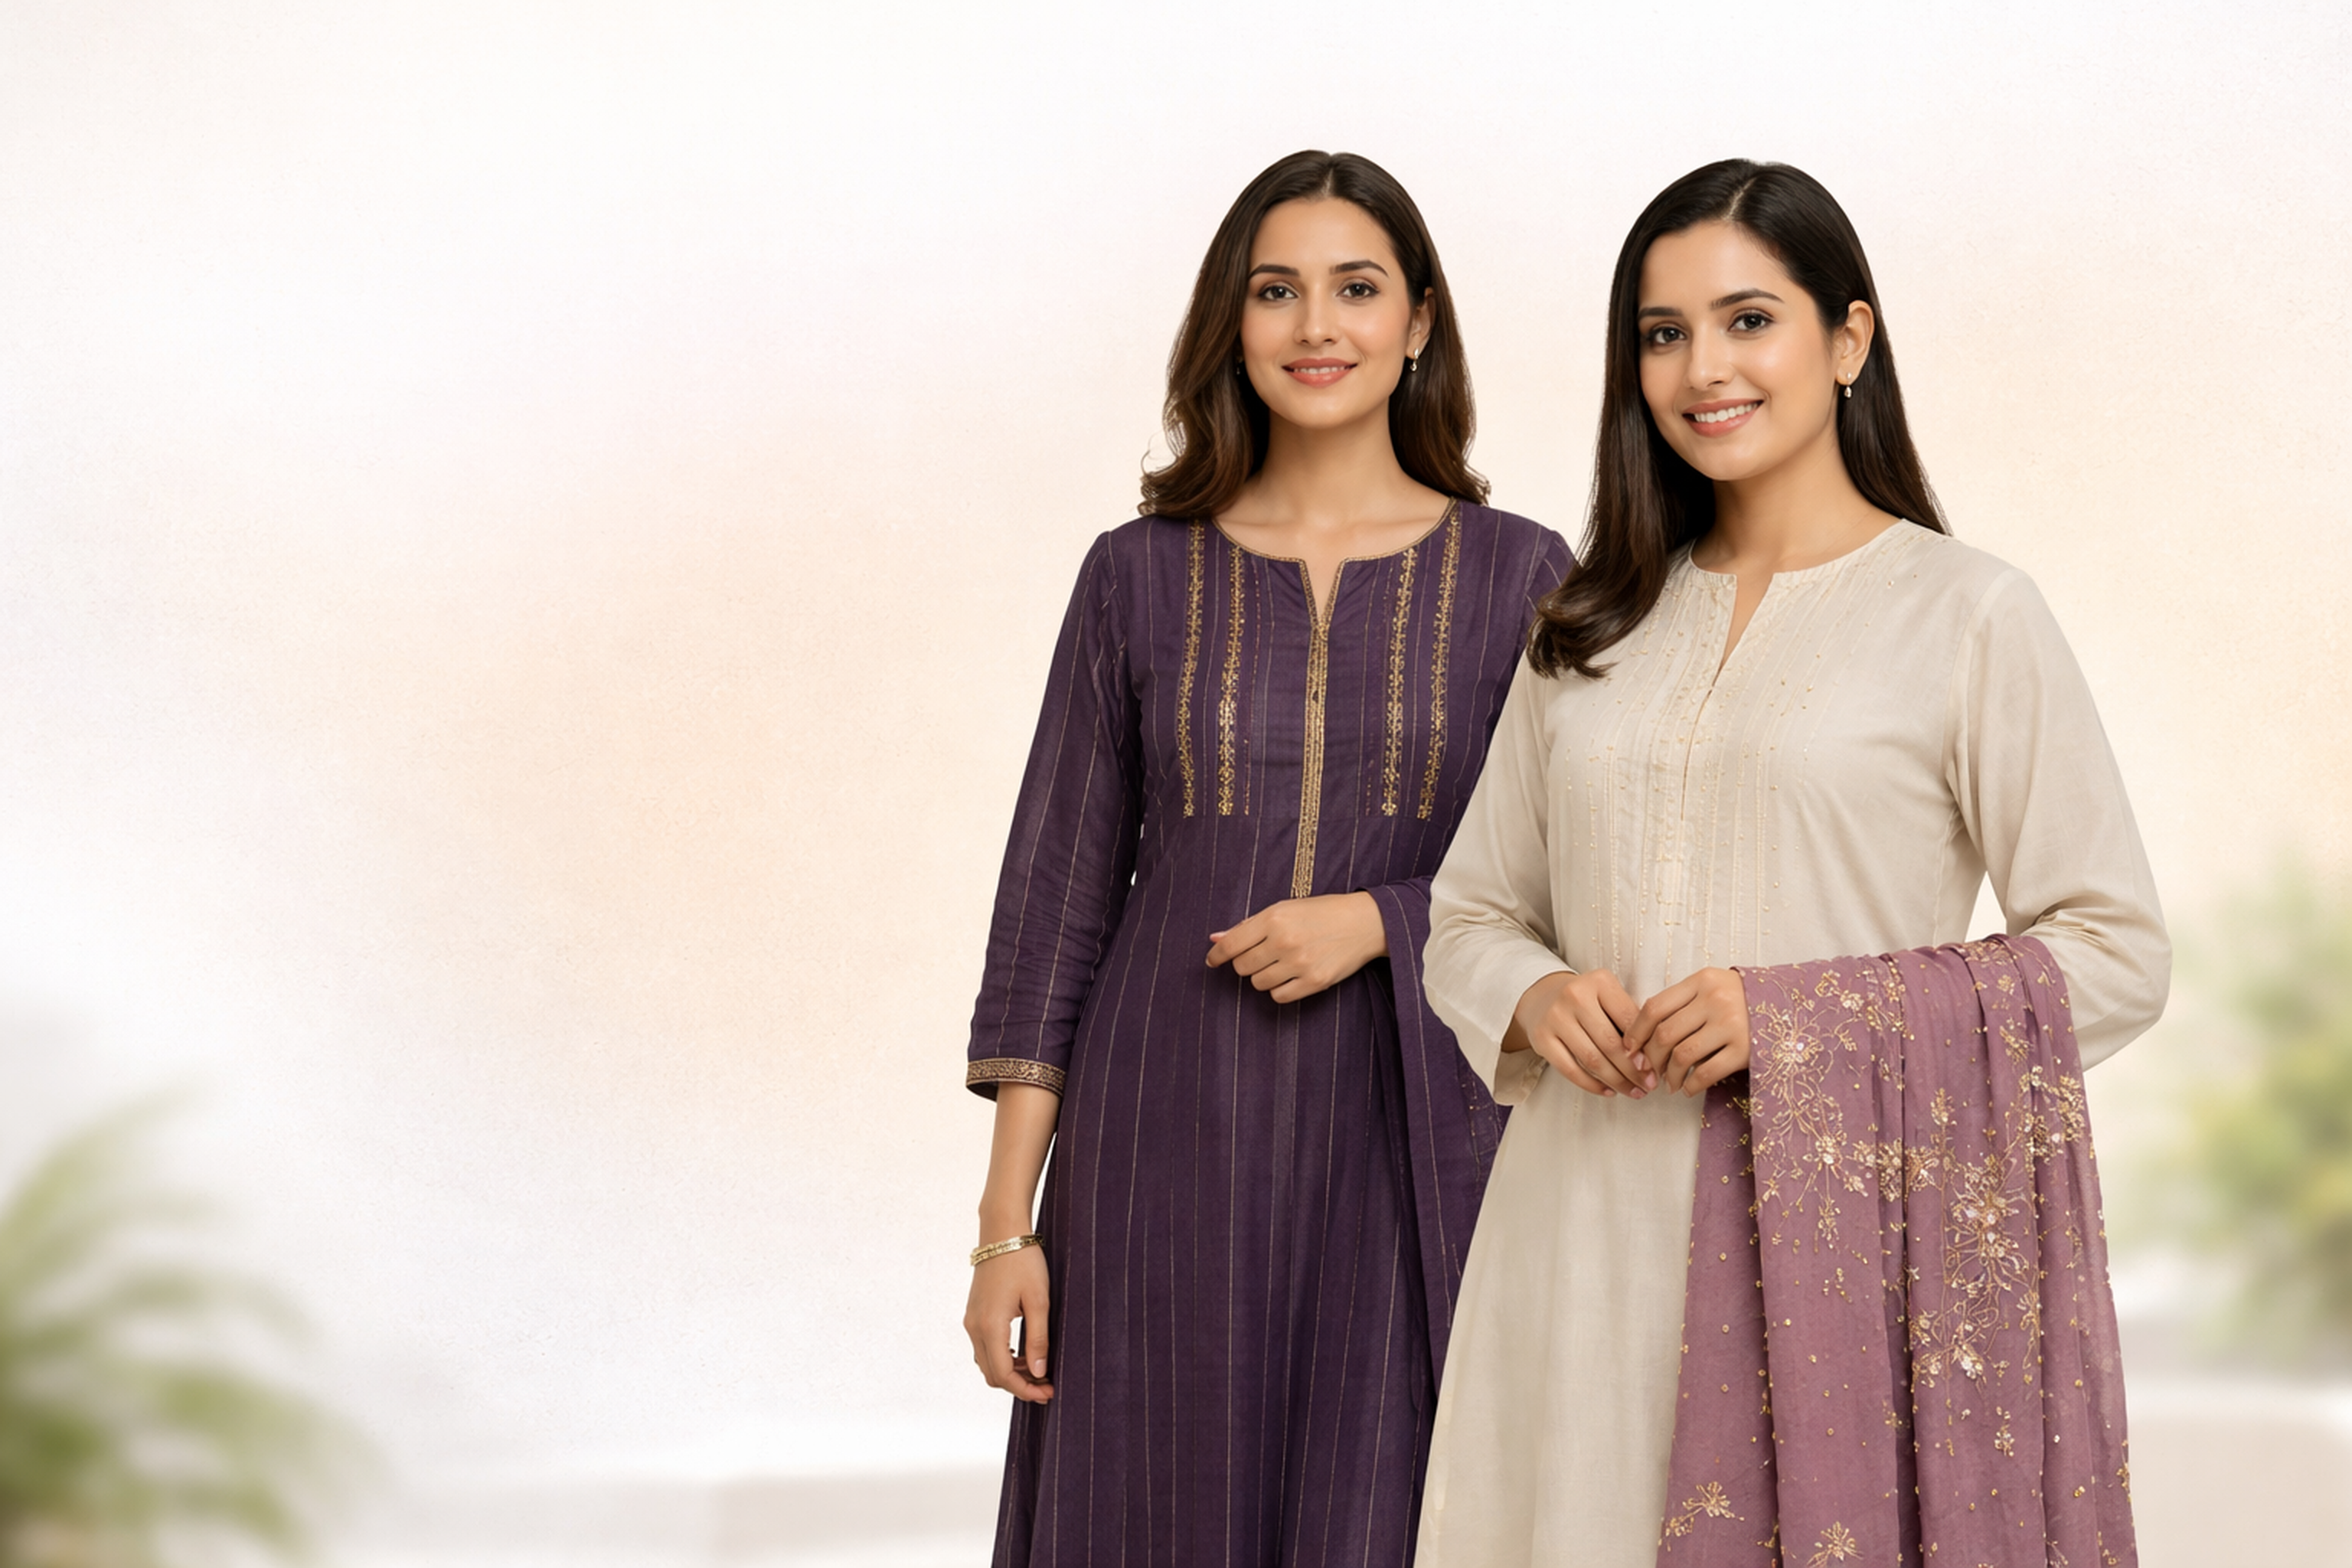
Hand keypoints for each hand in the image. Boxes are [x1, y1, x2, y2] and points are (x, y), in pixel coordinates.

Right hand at [963, 1240, 1053, 1403]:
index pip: (1004, 1375)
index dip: (1026, 1390)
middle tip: (1047, 1386)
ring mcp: (971, 1320)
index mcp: (990, 1326)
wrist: (1002, 1232)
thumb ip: (1038, 1340)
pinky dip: (1002, 1358)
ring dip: (1011, 1372)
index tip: (1048, 1393)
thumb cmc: (1024, 1262)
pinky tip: (1023, 1354)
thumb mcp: (1039, 1301)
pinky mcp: (974, 1314)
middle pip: (992, 1374)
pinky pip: (984, 1347)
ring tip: (1039, 1370)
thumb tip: (1039, 1373)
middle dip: (1019, 1385)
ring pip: (987, 1362)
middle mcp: (974, 1327)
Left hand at [1206, 892, 1386, 1003]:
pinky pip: (1279, 997)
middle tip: (1262, 955)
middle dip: (1246, 963)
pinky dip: (1279, 990)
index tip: (1212, 960)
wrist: (1365, 922)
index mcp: (1274, 917)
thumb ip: (1248, 925)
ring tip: (1281, 963)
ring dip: (1264, 976)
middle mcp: (1284, 940)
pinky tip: (1291, 976)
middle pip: (1242, 966)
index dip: (1216, 955)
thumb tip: (1215, 938)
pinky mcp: (1314, 982)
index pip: (1231, 943)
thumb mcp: (1285, 909)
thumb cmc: (1321, 912)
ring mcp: (1299, 963)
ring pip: (1258, 983)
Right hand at [1504, 969, 1646, 1097]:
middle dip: (1633, 1071)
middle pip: (1611, 1043)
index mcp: (1599, 982)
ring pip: (1592, 1059)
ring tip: (1632, 1091)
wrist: (1544, 997)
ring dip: (1616, 1081)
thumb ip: (1629, 1020)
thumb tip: (1650, 1062)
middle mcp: (1574, 995)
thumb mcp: (1610, 998)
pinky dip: (1592, 1085)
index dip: (1645, 1048)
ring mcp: (1555, 1017)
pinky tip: (1608, 1090)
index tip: (1655, 1068)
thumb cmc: (1588, 1002)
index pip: (1629, 1020)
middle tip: (1648, 1086)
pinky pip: (1570, 1070)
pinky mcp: (1541, 1038)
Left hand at [1625, 967, 1750, 1096]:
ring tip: (1668, 1083)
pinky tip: (1687, 1088)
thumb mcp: (1713, 987)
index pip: (1655, 1007)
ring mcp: (1731, 1025)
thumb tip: (1643, 1035)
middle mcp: (1716, 1000)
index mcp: (1702, 981)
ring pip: (1682, 1055)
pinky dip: (1691, 1085)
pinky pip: (1706, 1072)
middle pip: (1665, 1033)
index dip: (1636, 1032)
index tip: (1629, 1048)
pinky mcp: (1745, 1050)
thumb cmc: (1743, 1000)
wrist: (1793, 1007)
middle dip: (1650, 1058)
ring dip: (1669, 1075)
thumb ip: (1683, 1002)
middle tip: (1647, 1071)